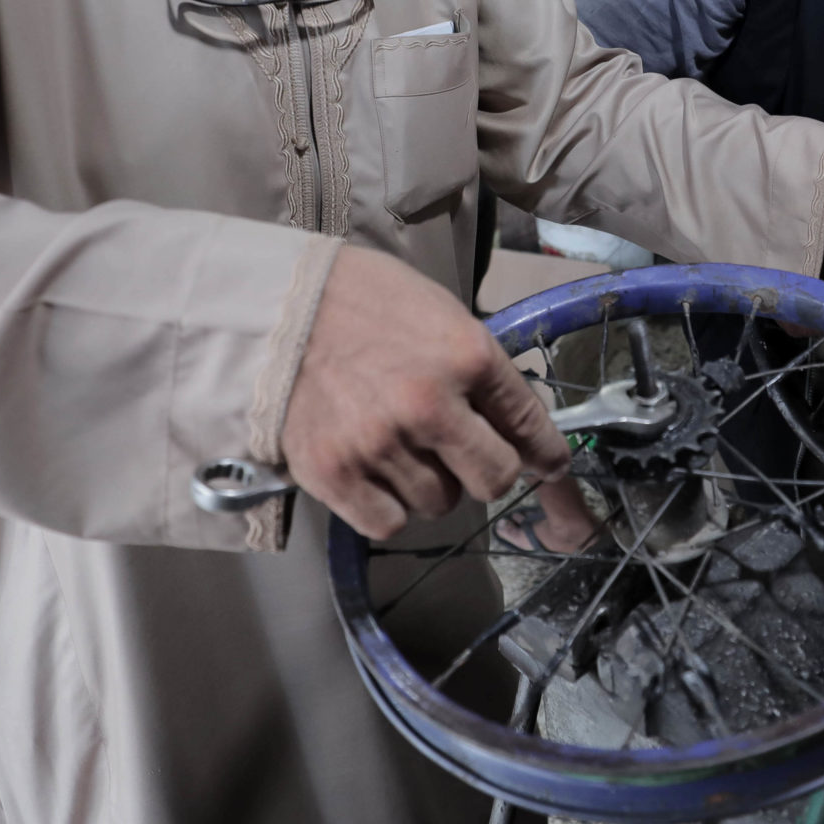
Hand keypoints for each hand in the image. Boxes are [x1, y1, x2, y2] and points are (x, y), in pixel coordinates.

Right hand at [282, 245, 597, 547]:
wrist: (273, 308)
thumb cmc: (361, 301)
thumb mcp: (439, 314)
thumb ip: (479, 371)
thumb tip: (515, 426)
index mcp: (467, 356)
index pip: (530, 425)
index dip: (545, 454)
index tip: (549, 467)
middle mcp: (430, 405)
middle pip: (494, 479)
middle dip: (485, 471)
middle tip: (461, 454)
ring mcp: (381, 444)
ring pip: (440, 504)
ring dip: (430, 484)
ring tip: (398, 445)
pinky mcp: (335, 475)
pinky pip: (390, 523)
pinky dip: (388, 506)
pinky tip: (373, 471)